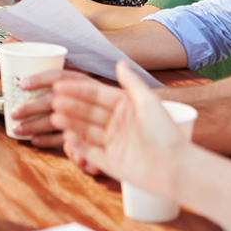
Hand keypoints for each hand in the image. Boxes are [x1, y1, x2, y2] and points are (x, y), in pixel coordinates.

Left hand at [8, 69, 86, 147]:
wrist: (119, 120)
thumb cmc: (85, 99)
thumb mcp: (71, 85)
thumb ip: (49, 78)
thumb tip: (19, 64)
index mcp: (80, 81)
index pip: (58, 76)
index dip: (40, 79)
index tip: (22, 84)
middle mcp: (85, 97)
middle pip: (54, 100)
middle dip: (32, 106)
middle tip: (14, 113)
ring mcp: (88, 117)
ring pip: (56, 121)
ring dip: (35, 125)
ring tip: (18, 129)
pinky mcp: (89, 137)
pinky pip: (65, 139)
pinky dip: (49, 140)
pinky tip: (35, 140)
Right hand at [50, 61, 186, 197]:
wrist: (176, 168)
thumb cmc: (165, 133)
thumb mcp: (148, 102)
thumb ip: (131, 83)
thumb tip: (120, 61)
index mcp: (124, 108)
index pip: (96, 96)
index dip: (78, 91)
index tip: (59, 85)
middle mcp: (116, 124)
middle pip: (88, 113)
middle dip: (71, 106)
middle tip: (53, 101)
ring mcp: (112, 143)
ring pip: (85, 130)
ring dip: (71, 123)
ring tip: (55, 117)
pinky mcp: (109, 162)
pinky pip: (89, 151)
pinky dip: (78, 145)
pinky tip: (67, 136)